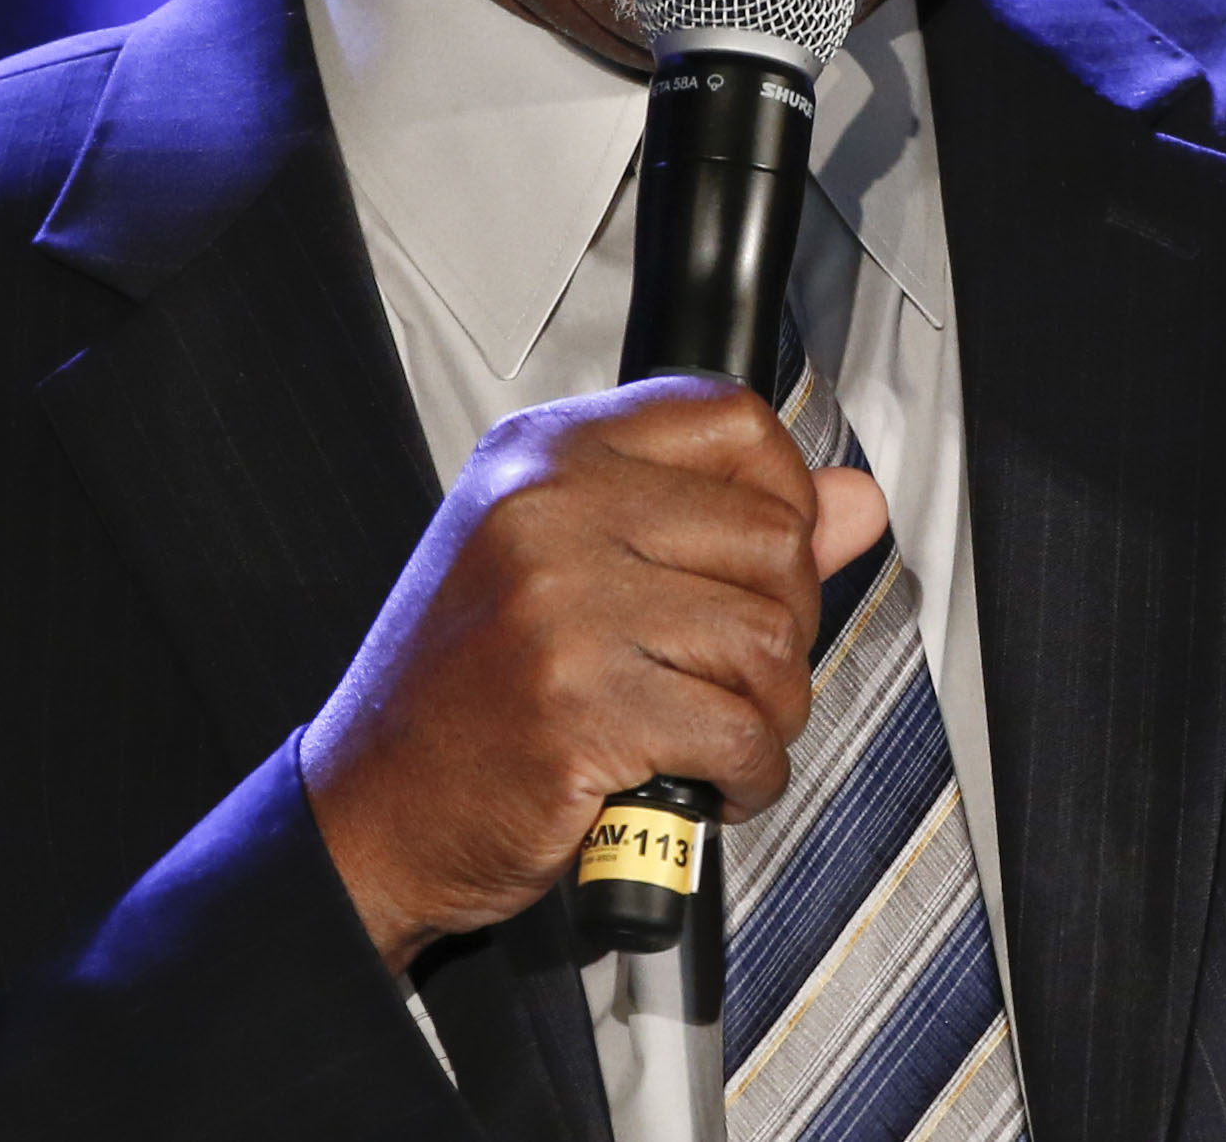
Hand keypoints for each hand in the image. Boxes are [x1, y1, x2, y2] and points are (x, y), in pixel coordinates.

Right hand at [300, 375, 889, 971]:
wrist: (368, 808)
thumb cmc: (463, 691)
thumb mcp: (570, 566)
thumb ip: (720, 523)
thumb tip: (856, 503)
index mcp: (546, 455)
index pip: (731, 418)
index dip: (785, 492)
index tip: (770, 557)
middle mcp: (549, 510)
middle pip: (773, 537)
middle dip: (786, 626)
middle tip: (736, 674)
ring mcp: (562, 605)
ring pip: (769, 639)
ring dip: (770, 711)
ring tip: (717, 731)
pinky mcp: (580, 707)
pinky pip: (740, 731)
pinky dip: (748, 775)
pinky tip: (703, 781)